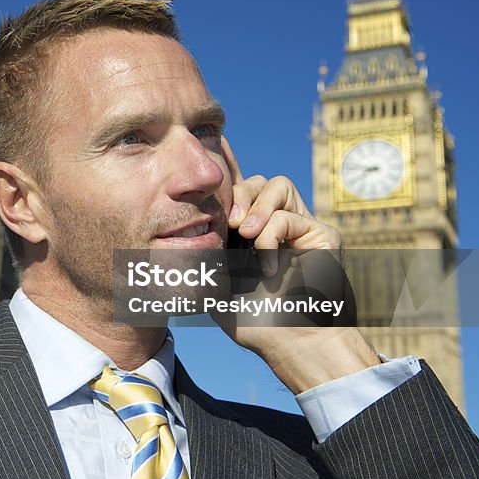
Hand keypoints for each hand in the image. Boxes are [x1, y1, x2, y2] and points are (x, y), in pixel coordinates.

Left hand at [217, 137, 378, 393]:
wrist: (285, 340)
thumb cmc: (248, 318)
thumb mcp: (210, 279)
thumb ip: (195, 252)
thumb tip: (157, 239)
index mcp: (247, 228)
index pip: (236, 187)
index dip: (226, 161)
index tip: (212, 138)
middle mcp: (274, 221)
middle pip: (254, 180)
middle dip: (236, 195)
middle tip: (229, 224)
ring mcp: (299, 225)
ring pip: (275, 184)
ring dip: (255, 208)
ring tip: (244, 235)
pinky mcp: (321, 233)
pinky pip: (289, 215)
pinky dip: (272, 238)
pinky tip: (267, 266)